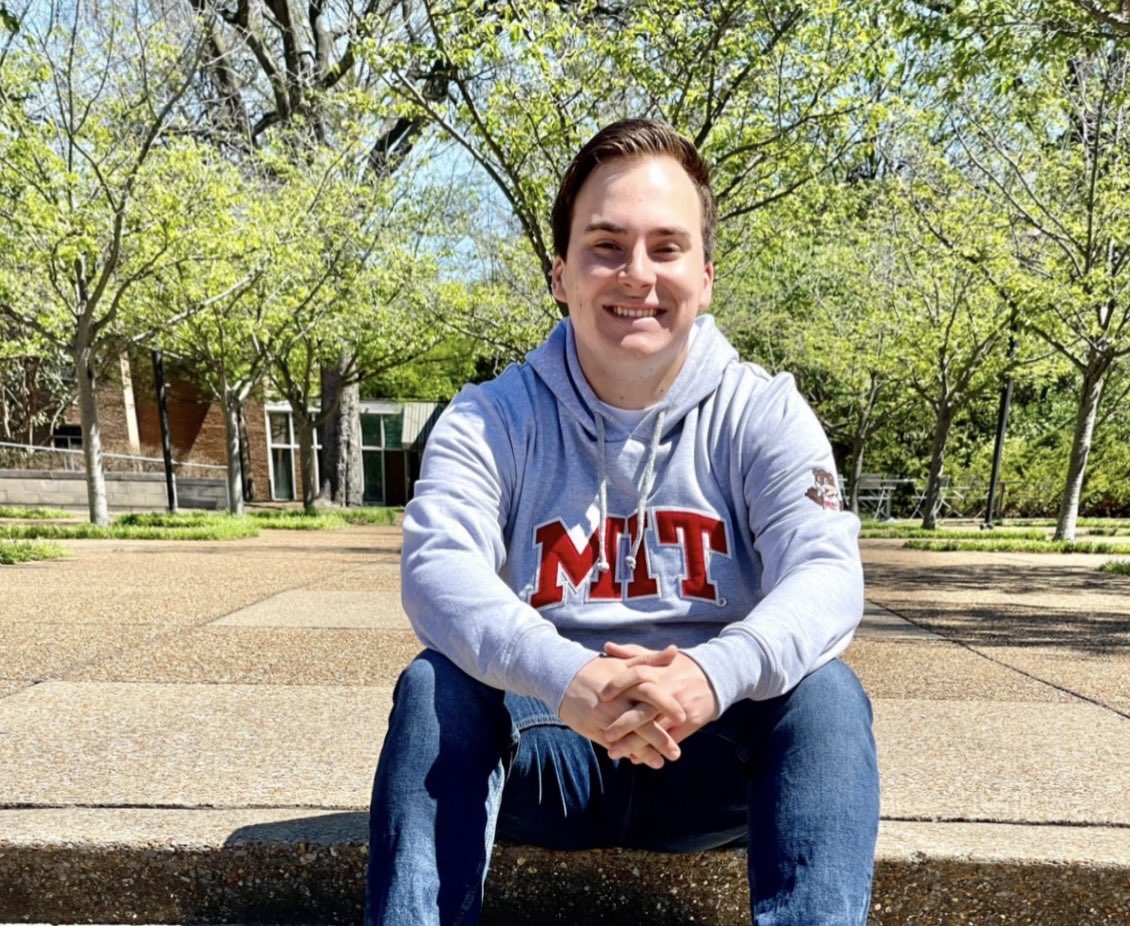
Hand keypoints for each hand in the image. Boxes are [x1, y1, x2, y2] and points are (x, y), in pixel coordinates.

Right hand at [559, 651, 683, 768]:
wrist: (564, 678)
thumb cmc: (599, 670)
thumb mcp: (624, 663)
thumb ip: (650, 660)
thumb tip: (675, 651)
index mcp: (627, 682)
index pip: (651, 693)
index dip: (667, 705)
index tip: (683, 717)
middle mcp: (617, 700)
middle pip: (642, 719)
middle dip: (660, 737)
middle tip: (676, 752)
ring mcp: (605, 716)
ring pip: (628, 736)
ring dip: (645, 751)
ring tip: (661, 762)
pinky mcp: (593, 728)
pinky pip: (613, 743)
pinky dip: (626, 752)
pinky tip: (639, 761)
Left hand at [598, 642, 718, 757]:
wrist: (714, 677)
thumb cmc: (679, 667)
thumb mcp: (658, 657)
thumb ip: (631, 653)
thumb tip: (606, 647)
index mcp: (659, 672)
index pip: (636, 675)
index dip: (618, 684)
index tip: (602, 696)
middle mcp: (668, 690)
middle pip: (644, 709)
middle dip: (623, 725)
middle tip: (606, 735)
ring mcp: (680, 708)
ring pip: (655, 730)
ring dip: (634, 744)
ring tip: (615, 753)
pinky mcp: (691, 722)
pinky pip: (670, 740)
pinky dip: (652, 751)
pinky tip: (636, 758)